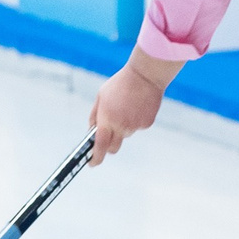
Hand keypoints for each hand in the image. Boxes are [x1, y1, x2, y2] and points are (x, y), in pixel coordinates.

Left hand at [88, 49, 181, 165]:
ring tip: (125, 108)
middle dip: (108, 146)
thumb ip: (95, 116)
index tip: (92, 163)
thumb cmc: (120, 84)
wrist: (145, 75)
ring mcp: (135, 126)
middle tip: (107, 137)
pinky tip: (136, 106)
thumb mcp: (101, 96)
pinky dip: (135, 121)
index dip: (96, 157)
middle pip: (113, 148)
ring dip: (123, 128)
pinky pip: (137, 127)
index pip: (100, 145)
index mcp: (107, 119)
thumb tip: (93, 131)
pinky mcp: (147, 123)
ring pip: (126, 135)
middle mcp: (121, 126)